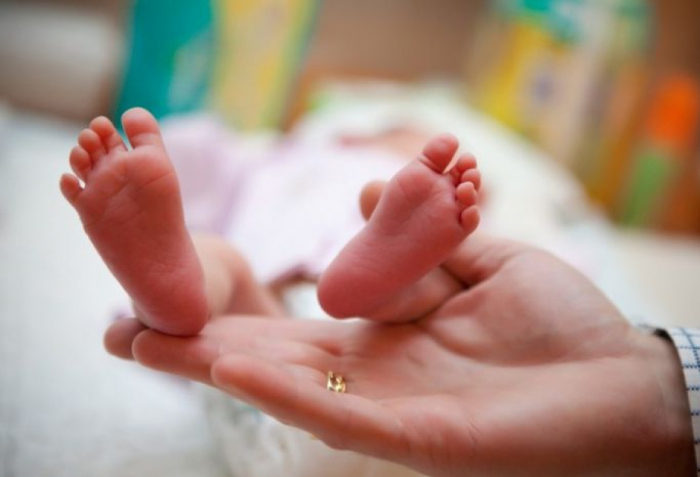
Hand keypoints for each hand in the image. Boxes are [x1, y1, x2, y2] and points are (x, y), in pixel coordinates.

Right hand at [105, 234, 693, 476]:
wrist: (620, 380)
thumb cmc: (558, 325)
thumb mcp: (479, 257)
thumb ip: (414, 234)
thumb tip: (355, 194)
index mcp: (387, 334)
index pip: (297, 323)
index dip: (240, 312)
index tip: (185, 294)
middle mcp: (373, 373)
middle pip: (273, 359)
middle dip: (202, 344)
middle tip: (131, 329)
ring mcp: (385, 408)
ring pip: (284, 387)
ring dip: (215, 366)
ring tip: (148, 344)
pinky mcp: (407, 435)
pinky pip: (331, 410)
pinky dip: (277, 389)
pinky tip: (225, 365)